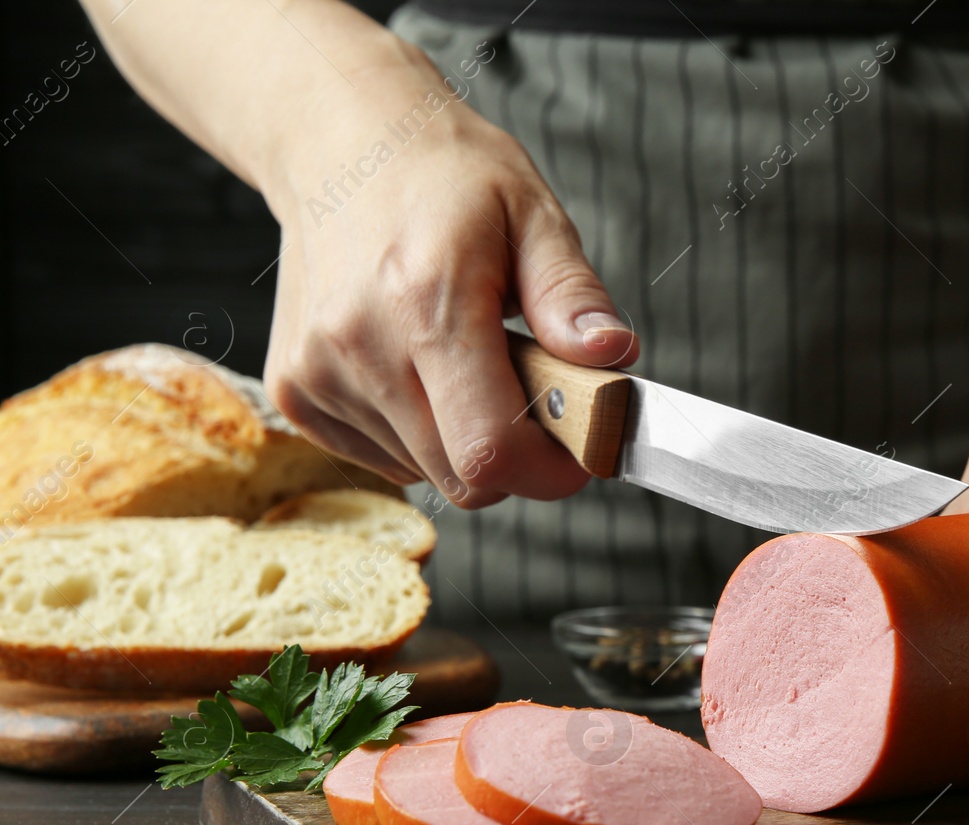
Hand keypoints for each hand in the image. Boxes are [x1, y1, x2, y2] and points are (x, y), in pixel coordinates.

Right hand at [259, 40, 635, 506]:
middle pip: (461, 476)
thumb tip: (612, 356)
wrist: (340, 142)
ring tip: (465, 359)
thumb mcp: (532, 214)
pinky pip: (382, 458)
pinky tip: (418, 368)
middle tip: (531, 388)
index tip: (580, 452)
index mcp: (426, 303)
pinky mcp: (295, 392)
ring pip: (424, 472)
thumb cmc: (443, 175)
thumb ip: (571, 295)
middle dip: (516, 454)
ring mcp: (317, 375)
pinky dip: (417, 435)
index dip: (548, 471)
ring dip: (463, 438)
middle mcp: (360, 347)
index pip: (489, 450)